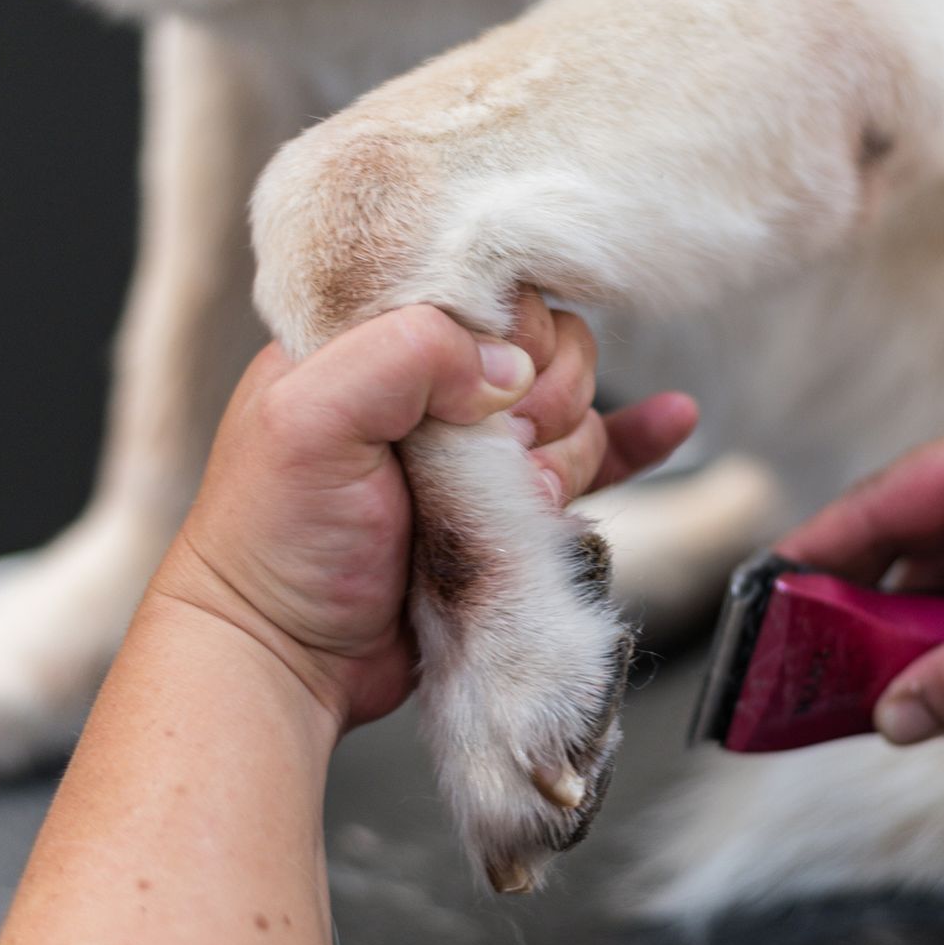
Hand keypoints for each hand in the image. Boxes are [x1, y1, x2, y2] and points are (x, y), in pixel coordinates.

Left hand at [153, 293, 696, 730]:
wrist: (283, 660)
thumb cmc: (271, 539)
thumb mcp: (308, 421)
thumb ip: (405, 355)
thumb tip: (505, 366)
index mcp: (367, 334)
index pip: (477, 284)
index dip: (501, 331)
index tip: (488, 384)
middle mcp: (425, 382)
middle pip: (539, 346)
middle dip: (538, 398)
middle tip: (495, 449)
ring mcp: (471, 448)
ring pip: (570, 409)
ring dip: (562, 451)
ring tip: (516, 494)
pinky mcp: (508, 508)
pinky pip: (592, 457)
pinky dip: (635, 438)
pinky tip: (672, 419)